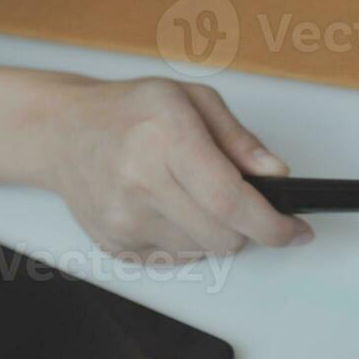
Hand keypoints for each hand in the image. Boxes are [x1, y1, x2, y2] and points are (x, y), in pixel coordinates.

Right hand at [0, 65, 312, 258]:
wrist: (62, 133)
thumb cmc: (129, 111)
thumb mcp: (193, 100)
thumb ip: (240, 139)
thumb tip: (275, 174)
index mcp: (165, 139)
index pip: (230, 200)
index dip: (272, 224)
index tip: (296, 231)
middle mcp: (140, 183)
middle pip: (223, 237)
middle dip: (246, 227)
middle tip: (239, 203)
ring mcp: (123, 219)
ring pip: (202, 252)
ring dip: (212, 232)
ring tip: (190, 194)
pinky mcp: (114, 244)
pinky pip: (174, 259)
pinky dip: (184, 240)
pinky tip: (166, 207)